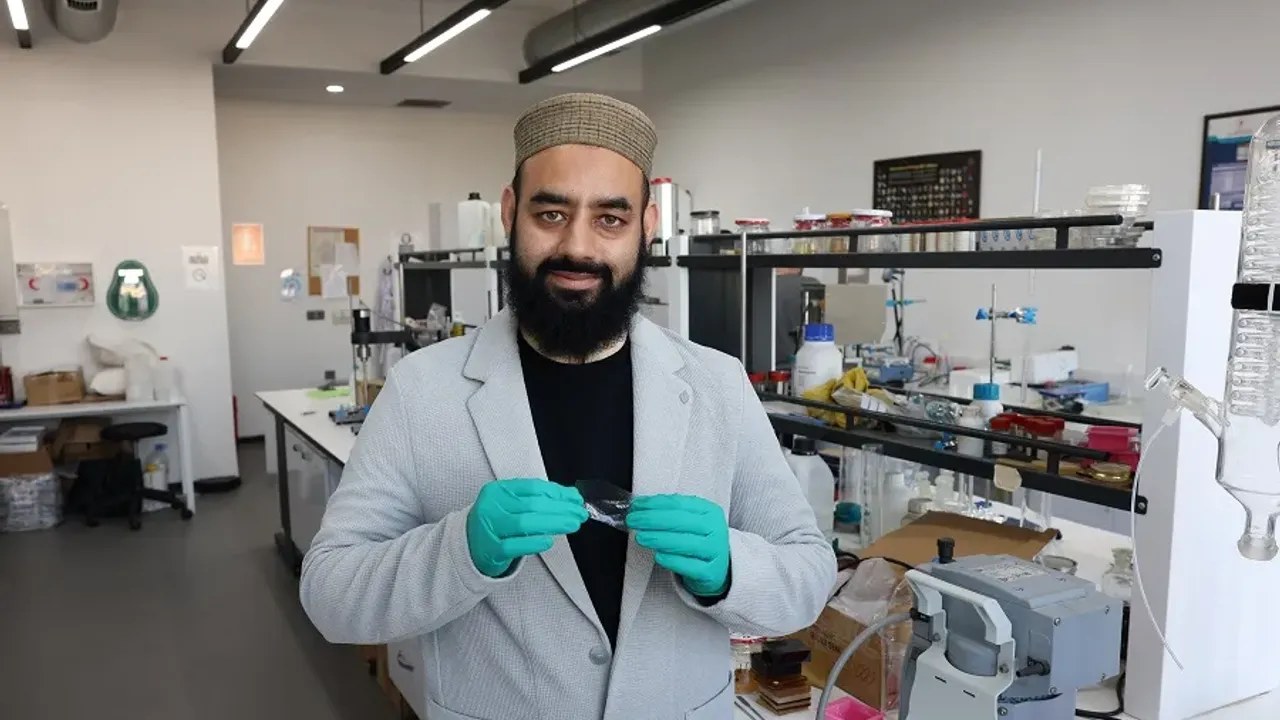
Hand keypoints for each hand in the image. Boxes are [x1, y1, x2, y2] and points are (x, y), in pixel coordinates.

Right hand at [466, 479, 587, 577]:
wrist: (468, 547)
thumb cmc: (495, 524)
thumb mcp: (511, 506)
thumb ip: (537, 500)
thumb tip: (570, 496)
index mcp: (497, 491)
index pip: (532, 487)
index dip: (557, 492)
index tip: (575, 498)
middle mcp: (491, 507)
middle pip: (532, 504)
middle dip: (561, 508)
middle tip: (579, 513)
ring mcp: (489, 528)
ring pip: (525, 523)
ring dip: (553, 523)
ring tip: (572, 524)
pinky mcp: (491, 550)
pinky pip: (515, 546)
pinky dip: (534, 543)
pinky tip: (548, 541)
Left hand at [627, 494, 729, 596]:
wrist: (718, 569)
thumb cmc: (699, 541)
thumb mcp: (691, 522)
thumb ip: (670, 513)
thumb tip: (639, 507)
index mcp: (710, 511)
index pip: (679, 503)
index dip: (655, 503)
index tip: (637, 506)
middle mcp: (715, 529)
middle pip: (680, 521)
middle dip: (652, 519)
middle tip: (633, 520)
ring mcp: (715, 551)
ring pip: (683, 543)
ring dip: (657, 538)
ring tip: (640, 537)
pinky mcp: (710, 572)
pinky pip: (687, 565)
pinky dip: (670, 559)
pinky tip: (658, 555)